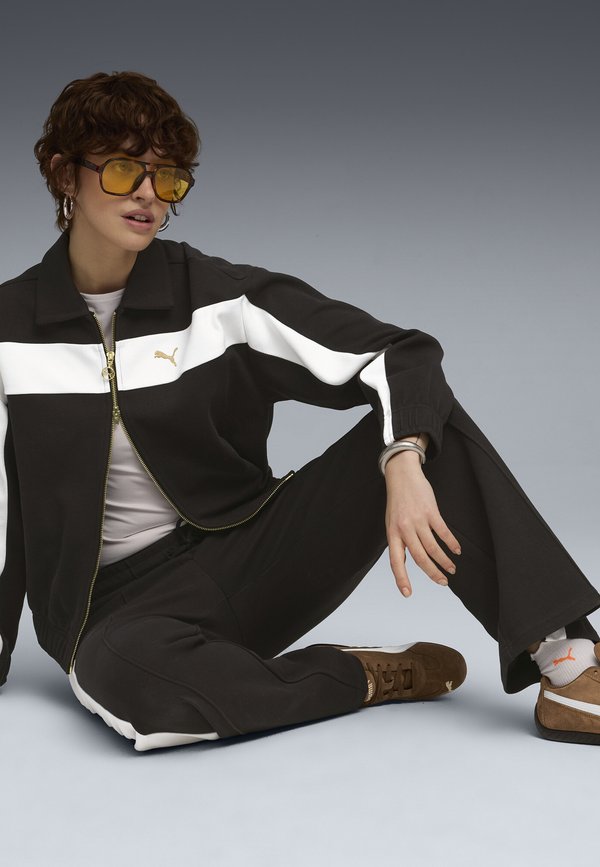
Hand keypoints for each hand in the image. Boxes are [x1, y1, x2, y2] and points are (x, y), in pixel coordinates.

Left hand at [384, 452, 461, 596]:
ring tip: (451, 569)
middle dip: (433, 573)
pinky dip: (451, 543)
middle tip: (443, 582)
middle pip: (420, 558)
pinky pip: (443, 532)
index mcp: (392, 534)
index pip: (395, 561)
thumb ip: (399, 542)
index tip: (407, 593)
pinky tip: (457, 550)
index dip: (401, 578)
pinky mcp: (431, 512)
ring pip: (433, 547)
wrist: (402, 476)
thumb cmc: (397, 502)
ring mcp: (418, 520)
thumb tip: (407, 561)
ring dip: (444, 561)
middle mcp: (404, 529)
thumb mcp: (391, 523)